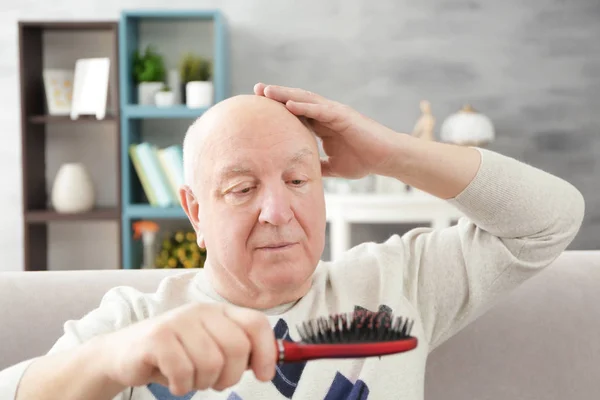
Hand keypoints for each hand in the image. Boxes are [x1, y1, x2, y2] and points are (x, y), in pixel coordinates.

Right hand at [98, 302, 275, 395]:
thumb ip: (239, 351)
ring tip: (189, 378)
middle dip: (231, 376)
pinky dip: (181, 386)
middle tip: (215, 381)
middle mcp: (201, 311)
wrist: (122, 354)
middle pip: (237, 347)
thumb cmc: (175, 355)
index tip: (265, 375)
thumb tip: (272, 364)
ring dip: (202, 382)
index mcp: (220, 312)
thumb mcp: (210, 348)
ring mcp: (178, 322)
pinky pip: (184, 372)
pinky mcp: (157, 337)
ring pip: (211, 363)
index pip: (256, 323)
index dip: (267, 351)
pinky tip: (172, 380)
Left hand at [254, 83, 401, 178]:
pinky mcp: (344, 116)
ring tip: (267, 91)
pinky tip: (289, 104)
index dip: (277, 108)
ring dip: (286, 95)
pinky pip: (321, 110)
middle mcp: (326, 114)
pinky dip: (305, 106)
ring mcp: (334, 113)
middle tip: (256, 90)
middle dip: (276, 95)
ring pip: (306, 100)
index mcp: (322, 125)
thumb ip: (318, 165)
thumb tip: (302, 175)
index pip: (295, 113)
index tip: (258, 106)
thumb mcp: (334, 166)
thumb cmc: (364, 160)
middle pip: (296, 101)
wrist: (386, 159)